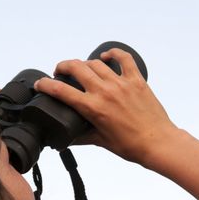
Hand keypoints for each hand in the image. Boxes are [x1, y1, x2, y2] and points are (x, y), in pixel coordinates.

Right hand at [33, 48, 178, 165]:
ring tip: (81, 68)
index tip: (40, 84)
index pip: (61, 91)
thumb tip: (64, 141)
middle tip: (60, 72)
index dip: (46, 85)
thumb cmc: (131, 145)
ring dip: (84, 63)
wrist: (158, 143)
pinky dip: (113, 53)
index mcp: (93, 108)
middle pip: (76, 68)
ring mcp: (121, 84)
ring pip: (96, 62)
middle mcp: (105, 92)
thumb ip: (80, 138)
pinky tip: (106, 55)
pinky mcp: (136, 80)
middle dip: (63, 66)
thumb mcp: (100, 142)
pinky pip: (124, 58)